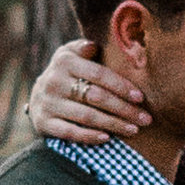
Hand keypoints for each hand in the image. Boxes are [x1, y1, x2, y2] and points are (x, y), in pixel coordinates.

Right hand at [28, 35, 151, 145]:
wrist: (38, 95)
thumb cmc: (67, 73)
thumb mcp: (72, 54)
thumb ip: (84, 47)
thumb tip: (94, 45)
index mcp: (64, 61)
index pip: (99, 74)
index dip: (121, 86)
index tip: (140, 97)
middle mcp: (53, 81)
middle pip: (96, 97)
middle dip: (124, 109)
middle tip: (145, 119)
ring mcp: (47, 103)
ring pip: (86, 116)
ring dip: (113, 125)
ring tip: (134, 130)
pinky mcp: (43, 122)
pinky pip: (70, 132)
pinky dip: (89, 136)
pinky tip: (107, 138)